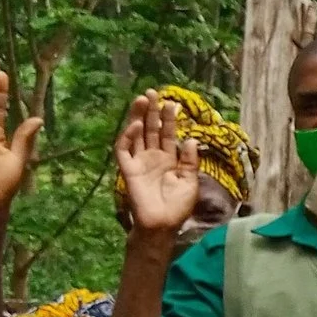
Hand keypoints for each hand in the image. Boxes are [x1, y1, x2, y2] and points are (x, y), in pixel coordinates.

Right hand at [115, 92, 198, 235]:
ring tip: (143, 99)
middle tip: (153, 92)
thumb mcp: (190, 181)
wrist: (162, 224)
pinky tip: (137, 125)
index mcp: (168, 159)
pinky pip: (125, 150)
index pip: (167, 134)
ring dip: (138, 117)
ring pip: (136, 134)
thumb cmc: (177, 206)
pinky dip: (129, 137)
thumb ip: (190, 161)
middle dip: (152, 111)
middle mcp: (152, 157)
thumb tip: (191, 139)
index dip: (169, 119)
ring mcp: (139, 162)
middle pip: (150, 129)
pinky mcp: (128, 170)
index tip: (173, 103)